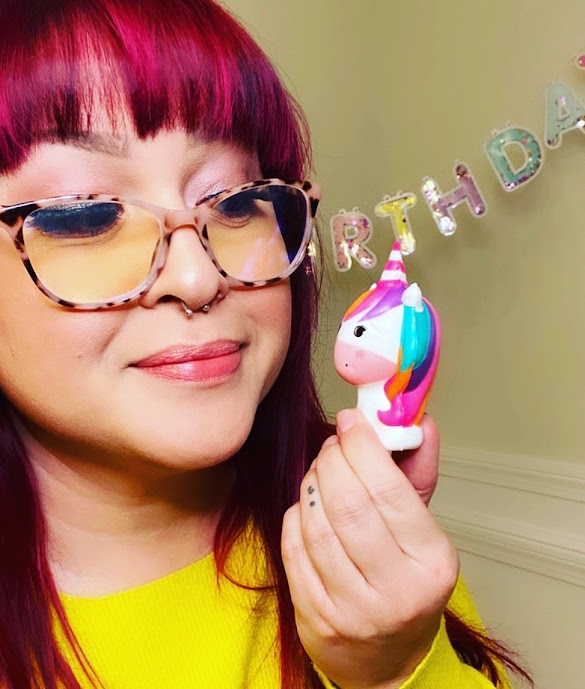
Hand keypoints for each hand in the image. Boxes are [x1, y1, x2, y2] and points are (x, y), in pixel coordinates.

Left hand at [281, 409, 458, 688]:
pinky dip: (297, 514)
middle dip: (333, 460)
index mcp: (431, 563)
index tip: (352, 421)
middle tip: (334, 443)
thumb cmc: (406, 583)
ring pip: (316, 524)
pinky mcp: (315, 618)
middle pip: (348, 504)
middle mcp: (395, 591)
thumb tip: (419, 422)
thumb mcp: (424, 529)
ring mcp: (351, 610)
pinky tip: (308, 505)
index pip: (389, 491)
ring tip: (321, 471)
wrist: (388, 658)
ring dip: (312, 483)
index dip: (364, 447)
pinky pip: (294, 548)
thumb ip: (419, 472)